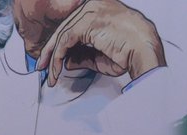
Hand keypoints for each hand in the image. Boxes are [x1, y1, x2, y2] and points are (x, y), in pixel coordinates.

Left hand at [37, 0, 164, 86]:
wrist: (143, 51)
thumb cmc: (129, 51)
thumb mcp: (99, 55)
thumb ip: (82, 55)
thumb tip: (67, 62)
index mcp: (99, 7)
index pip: (73, 24)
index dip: (59, 42)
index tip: (51, 58)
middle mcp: (94, 5)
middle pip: (64, 28)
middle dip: (50, 50)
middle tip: (43, 66)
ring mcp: (90, 11)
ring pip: (62, 36)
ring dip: (53, 59)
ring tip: (50, 75)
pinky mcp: (86, 23)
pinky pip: (64, 42)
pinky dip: (57, 58)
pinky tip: (56, 71)